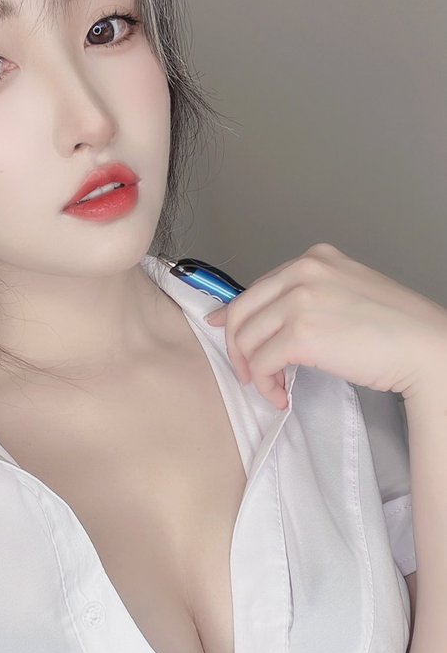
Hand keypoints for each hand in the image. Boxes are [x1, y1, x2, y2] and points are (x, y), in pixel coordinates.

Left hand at [203, 243, 446, 407]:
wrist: (423, 347)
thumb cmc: (394, 328)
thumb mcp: (346, 291)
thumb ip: (306, 297)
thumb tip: (263, 317)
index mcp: (315, 258)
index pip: (259, 287)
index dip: (238, 316)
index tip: (228, 334)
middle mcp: (303, 271)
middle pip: (242, 310)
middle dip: (237, 347)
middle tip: (248, 372)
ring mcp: (300, 300)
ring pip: (247, 339)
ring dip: (255, 370)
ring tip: (274, 386)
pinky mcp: (301, 333)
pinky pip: (262, 362)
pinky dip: (266, 384)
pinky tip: (282, 395)